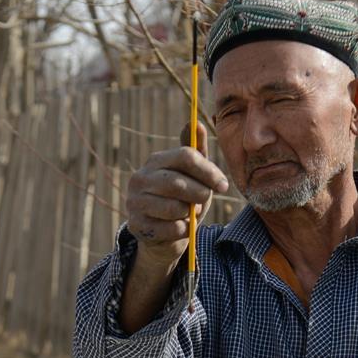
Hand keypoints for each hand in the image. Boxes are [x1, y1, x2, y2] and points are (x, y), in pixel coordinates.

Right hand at [126, 122, 228, 265]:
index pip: (185, 156)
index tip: (223, 185)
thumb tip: (199, 124)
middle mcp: (140, 178)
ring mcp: (134, 202)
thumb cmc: (182, 199)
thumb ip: (196, 152)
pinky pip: (170, 228)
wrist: (162, 233)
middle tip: (206, 201)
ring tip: (190, 214)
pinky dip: (183, 230)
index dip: (208, 170)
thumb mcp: (192, 176)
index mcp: (155, 160)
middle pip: (179, 182)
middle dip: (200, 194)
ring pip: (174, 208)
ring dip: (191, 214)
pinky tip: (181, 227)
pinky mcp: (135, 224)